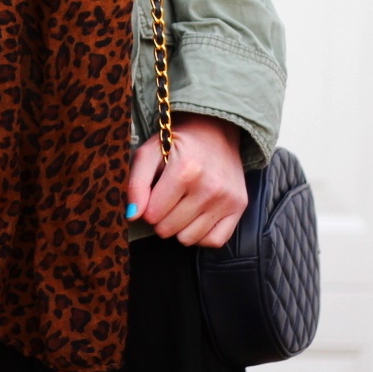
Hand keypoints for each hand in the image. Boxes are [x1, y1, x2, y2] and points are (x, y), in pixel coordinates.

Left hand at [126, 114, 246, 247]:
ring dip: (179, 227)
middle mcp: (210, 187)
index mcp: (185, 171)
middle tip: (166, 199)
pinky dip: (201, 235)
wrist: (214, 131)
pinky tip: (196, 217)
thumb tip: (133, 215)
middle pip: (168, 229)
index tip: (152, 194)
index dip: (146, 207)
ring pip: (188, 238)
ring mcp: (227, 199)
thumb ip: (136, 183)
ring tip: (180, 206)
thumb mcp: (149, 153)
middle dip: (161, 217)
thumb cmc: (177, 143)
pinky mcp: (240, 206)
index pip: (152, 214)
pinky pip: (214, 240)